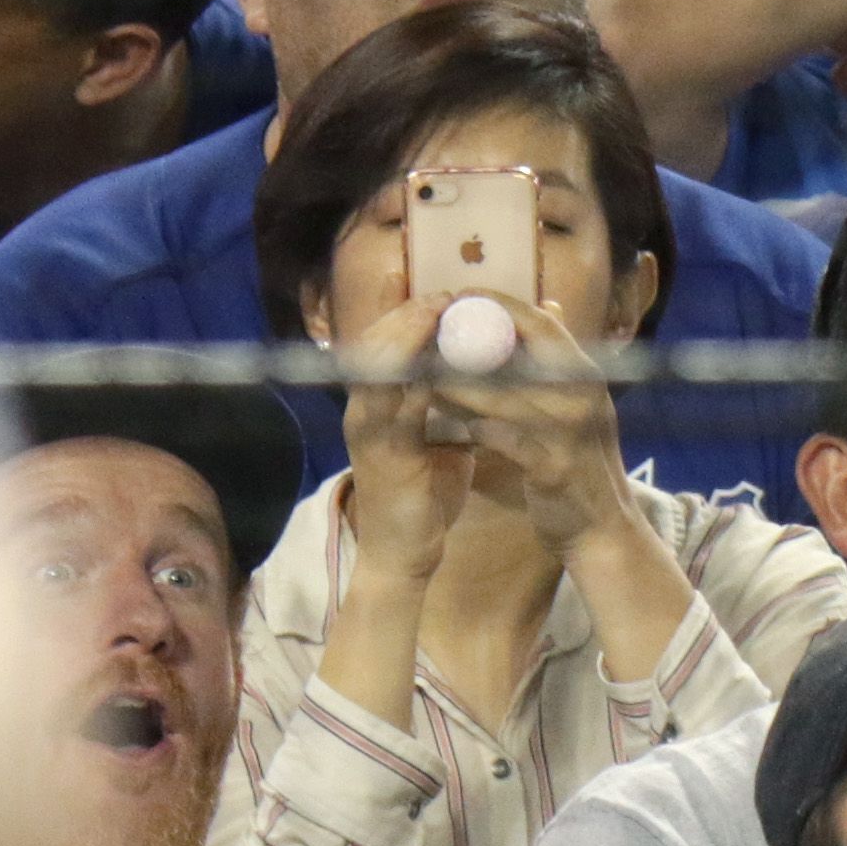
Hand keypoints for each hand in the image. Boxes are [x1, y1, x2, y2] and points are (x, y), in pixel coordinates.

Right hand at [333, 290, 478, 579]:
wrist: (405, 554)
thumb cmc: (423, 497)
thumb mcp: (437, 438)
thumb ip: (449, 406)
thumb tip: (482, 375)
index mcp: (378, 405)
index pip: (385, 346)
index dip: (408, 314)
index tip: (442, 291)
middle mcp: (364, 411)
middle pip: (374, 344)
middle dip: (408, 314)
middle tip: (443, 291)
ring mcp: (368, 431)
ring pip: (377, 366)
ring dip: (406, 335)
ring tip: (437, 310)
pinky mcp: (381, 455)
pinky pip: (394, 407)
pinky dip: (415, 379)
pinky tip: (439, 360)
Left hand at [419, 292, 634, 556]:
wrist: (603, 531)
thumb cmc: (581, 464)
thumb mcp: (578, 403)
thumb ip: (560, 359)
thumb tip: (549, 304)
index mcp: (586, 376)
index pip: (543, 323)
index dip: (501, 305)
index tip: (460, 297)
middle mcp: (583, 396)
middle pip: (523, 352)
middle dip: (472, 339)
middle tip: (431, 332)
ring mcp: (572, 433)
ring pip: (508, 397)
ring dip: (463, 385)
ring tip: (425, 375)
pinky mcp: (555, 469)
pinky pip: (508, 440)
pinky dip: (478, 429)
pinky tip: (450, 424)